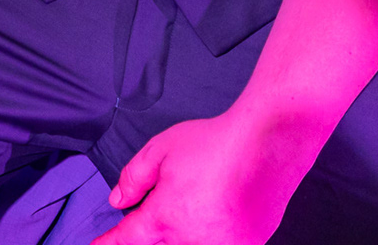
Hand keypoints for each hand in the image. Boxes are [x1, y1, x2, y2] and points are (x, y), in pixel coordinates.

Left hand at [95, 110, 314, 244]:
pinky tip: (217, 208)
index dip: (108, 244)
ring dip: (183, 232)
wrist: (269, 143)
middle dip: (153, 230)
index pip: (126, 241)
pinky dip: (210, 233)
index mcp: (165, 220)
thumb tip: (118, 201)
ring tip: (197, 199)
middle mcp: (193, 241)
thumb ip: (133, 179)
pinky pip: (217, 243)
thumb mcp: (160, 150)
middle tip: (168, 201)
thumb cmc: (216, 144)